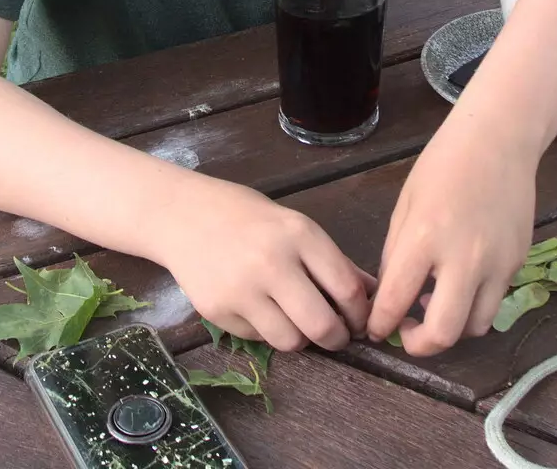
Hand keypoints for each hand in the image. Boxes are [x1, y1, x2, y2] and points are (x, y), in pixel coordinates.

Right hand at [152, 175, 375, 352]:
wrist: (182, 215)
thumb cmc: (247, 216)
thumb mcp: (296, 226)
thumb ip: (334, 262)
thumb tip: (374, 293)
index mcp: (299, 234)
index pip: (347, 288)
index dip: (360, 313)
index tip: (359, 320)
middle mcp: (272, 263)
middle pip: (322, 325)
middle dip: (337, 338)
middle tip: (335, 335)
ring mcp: (242, 290)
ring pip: (290, 341)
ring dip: (301, 338)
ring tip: (296, 321)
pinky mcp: (218, 311)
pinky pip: (258, 338)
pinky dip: (267, 331)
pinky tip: (260, 309)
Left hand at [366, 120, 536, 355]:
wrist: (498, 140)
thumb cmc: (443, 165)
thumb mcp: (405, 205)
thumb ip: (396, 254)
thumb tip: (390, 295)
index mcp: (424, 238)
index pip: (396, 302)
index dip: (380, 325)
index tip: (376, 330)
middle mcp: (464, 258)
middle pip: (444, 333)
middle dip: (419, 345)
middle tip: (408, 333)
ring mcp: (497, 263)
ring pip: (475, 327)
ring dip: (452, 327)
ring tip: (437, 306)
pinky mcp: (518, 262)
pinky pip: (494, 300)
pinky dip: (474, 303)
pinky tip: (461, 282)